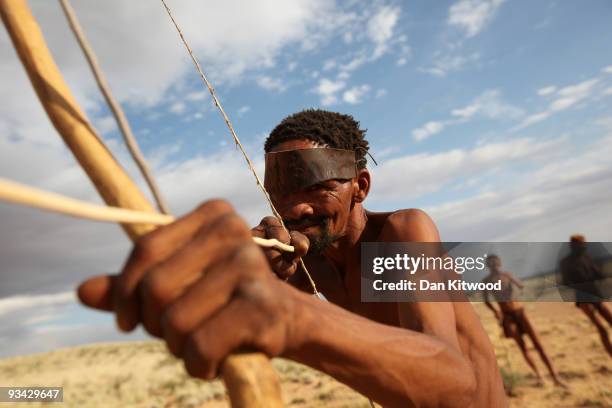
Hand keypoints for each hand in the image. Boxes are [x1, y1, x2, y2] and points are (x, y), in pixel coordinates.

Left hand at [77, 200, 308, 378]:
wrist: (283, 320)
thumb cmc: (220, 299)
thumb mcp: (177, 285)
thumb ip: (132, 287)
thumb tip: (82, 291)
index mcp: (213, 214)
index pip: (146, 250)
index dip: (124, 292)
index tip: (127, 319)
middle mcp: (234, 231)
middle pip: (156, 287)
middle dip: (155, 324)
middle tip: (173, 334)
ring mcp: (250, 267)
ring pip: (176, 321)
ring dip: (179, 348)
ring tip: (199, 345)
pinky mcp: (261, 306)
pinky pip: (201, 345)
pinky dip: (199, 365)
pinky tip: (215, 362)